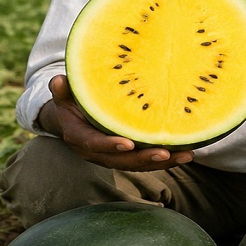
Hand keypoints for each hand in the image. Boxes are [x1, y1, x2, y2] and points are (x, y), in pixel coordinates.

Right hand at [38, 75, 194, 170]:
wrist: (72, 119)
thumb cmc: (71, 102)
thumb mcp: (64, 95)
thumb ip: (62, 90)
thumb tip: (58, 80)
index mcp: (79, 137)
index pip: (94, 144)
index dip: (109, 145)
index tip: (127, 144)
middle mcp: (96, 152)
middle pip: (121, 161)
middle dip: (143, 158)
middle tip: (164, 153)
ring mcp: (113, 157)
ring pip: (138, 164)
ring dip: (163, 162)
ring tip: (185, 155)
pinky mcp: (128, 157)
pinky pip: (148, 162)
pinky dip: (168, 159)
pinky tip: (187, 153)